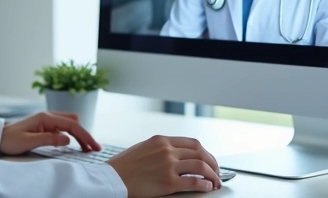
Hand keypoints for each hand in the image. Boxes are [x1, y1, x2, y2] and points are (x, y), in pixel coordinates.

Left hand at [0, 111, 101, 155]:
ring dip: (79, 134)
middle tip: (93, 149)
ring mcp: (47, 120)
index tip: (93, 146)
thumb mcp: (28, 141)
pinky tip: (75, 143)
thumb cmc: (10, 139)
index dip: (84, 135)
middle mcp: (48, 116)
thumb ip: (49, 139)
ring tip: (87, 148)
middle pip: (74, 122)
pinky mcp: (45, 126)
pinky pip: (63, 127)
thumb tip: (68, 139)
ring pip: (70, 123)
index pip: (71, 125)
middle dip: (85, 134)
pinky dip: (72, 134)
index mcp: (46, 118)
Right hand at [106, 135, 221, 196]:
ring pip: (201, 166)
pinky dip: (205, 185)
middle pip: (200, 152)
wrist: (111, 179)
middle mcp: (167, 150)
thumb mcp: (143, 148)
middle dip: (213, 163)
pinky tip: (208, 188)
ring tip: (215, 182)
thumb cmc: (122, 166)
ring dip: (213, 174)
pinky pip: (194, 182)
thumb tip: (176, 155)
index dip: (205, 152)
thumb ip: (160, 149)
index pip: (192, 143)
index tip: (209, 160)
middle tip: (217, 171)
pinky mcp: (168, 182)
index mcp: (161, 140)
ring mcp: (168, 165)